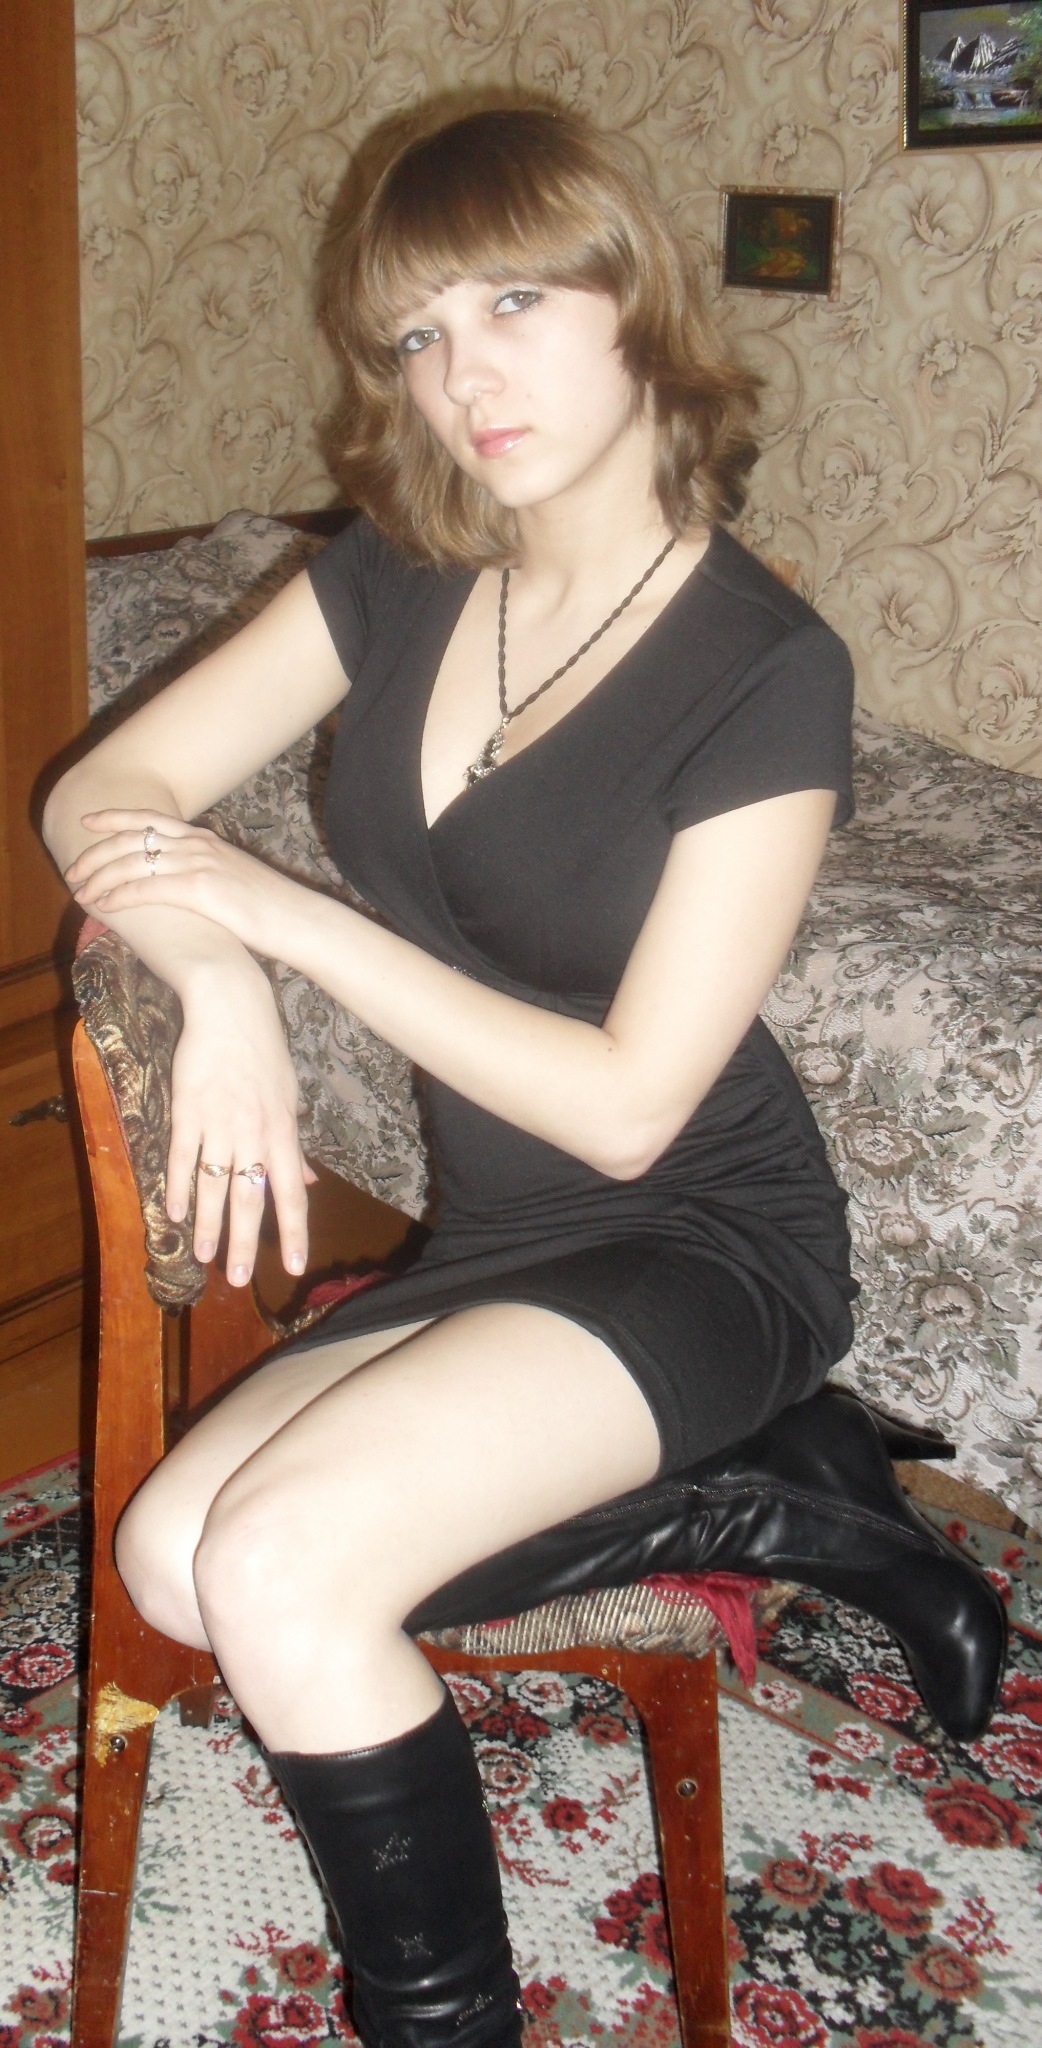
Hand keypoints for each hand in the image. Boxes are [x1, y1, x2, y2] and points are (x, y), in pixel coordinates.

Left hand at [65, 809, 289, 957]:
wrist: (297, 919)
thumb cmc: (268, 908)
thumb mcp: (231, 878)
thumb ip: (203, 873)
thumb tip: (181, 883)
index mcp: (203, 839)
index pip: (149, 819)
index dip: (114, 817)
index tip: (88, 821)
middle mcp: (197, 844)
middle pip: (132, 837)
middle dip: (96, 853)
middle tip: (73, 869)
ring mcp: (198, 864)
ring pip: (133, 862)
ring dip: (100, 877)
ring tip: (81, 892)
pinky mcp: (199, 888)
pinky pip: (146, 889)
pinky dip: (120, 897)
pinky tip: (105, 906)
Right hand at [168, 962, 316, 1285]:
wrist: (231, 1006)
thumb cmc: (264, 1050)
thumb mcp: (289, 1098)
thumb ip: (294, 1146)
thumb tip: (308, 1183)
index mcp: (282, 1131)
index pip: (293, 1193)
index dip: (294, 1232)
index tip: (295, 1266)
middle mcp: (253, 1133)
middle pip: (251, 1198)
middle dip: (246, 1242)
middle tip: (239, 1279)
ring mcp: (219, 1123)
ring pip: (213, 1185)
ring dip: (207, 1224)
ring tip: (203, 1256)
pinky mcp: (187, 1109)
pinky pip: (181, 1156)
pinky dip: (175, 1186)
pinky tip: (171, 1213)